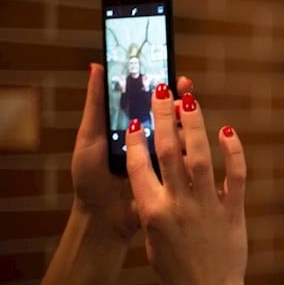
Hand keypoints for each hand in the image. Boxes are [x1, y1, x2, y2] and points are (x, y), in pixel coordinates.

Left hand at [73, 66, 193, 241]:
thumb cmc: (90, 178)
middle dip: (179, 101)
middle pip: (172, 115)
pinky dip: (193, 147)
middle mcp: (152, 141)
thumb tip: (97, 66)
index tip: (171, 75)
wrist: (101, 218)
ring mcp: (166, 159)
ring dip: (185, 122)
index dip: (163, 88)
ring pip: (183, 134)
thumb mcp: (90, 137)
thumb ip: (97, 104)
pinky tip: (193, 138)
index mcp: (133, 130)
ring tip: (183, 113)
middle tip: (184, 90)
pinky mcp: (176, 177)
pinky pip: (190, 159)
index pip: (151, 103)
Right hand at [125, 87, 247, 284]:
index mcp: (152, 212)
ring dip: (194, 125)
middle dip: (163, 117)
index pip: (138, 166)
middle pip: (168, 152)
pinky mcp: (233, 212)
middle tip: (161, 91)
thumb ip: (153, 202)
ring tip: (189, 100)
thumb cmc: (175, 268)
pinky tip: (227, 132)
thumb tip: (156, 171)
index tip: (136, 117)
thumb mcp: (153, 235)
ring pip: (200, 156)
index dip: (136, 138)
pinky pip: (234, 176)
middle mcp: (177, 205)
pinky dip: (233, 152)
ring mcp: (207, 207)